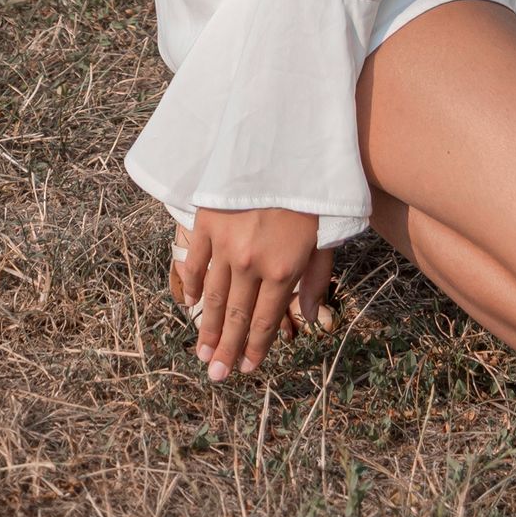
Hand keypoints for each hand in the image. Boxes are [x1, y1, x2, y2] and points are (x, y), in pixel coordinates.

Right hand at [176, 208, 328, 380]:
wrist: (289, 140)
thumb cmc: (312, 191)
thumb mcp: (327, 234)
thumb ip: (316, 277)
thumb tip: (308, 317)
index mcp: (283, 268)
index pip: (265, 320)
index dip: (255, 347)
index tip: (245, 368)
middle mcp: (251, 262)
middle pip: (235, 315)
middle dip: (226, 350)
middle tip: (216, 376)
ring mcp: (225, 244)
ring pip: (212, 296)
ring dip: (206, 327)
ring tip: (202, 353)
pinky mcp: (207, 222)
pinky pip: (194, 262)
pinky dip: (190, 285)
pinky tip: (189, 304)